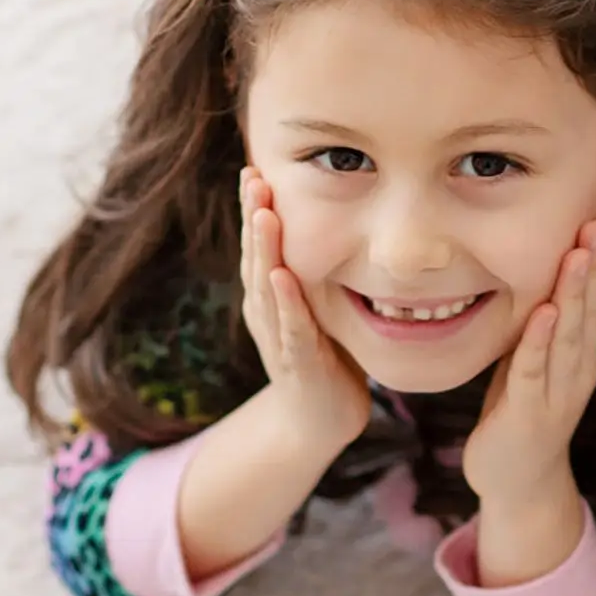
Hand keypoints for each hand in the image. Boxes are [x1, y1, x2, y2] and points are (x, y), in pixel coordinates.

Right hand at [239, 166, 369, 449]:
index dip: (255, 210)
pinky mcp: (297, 363)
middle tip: (251, 176)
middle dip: (253, 217)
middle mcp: (267, 314)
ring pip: (266, 287)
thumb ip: (318, 275)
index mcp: (270, 299)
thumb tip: (344, 226)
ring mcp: (278, 338)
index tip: (255, 171)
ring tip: (262, 213)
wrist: (317, 424)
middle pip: (256, 258)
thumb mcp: (319, 309)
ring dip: (264, 250)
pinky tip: (281, 276)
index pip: (261, 247)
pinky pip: (290, 328)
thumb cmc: (325, 362)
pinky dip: (285, 302)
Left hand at [462, 218, 595, 507]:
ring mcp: (556, 395)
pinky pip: (532, 372)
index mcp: (579, 356)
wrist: (518, 485)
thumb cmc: (520, 415)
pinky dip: (539, 342)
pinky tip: (544, 313)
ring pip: (568, 337)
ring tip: (579, 255)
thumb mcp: (532, 363)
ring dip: (574, 295)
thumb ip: (540, 327)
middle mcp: (576, 371)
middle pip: (590, 312)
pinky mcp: (527, 415)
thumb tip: (539, 276)